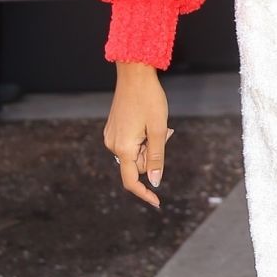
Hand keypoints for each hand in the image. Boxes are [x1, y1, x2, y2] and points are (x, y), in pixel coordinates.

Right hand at [104, 62, 171, 206]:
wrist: (134, 74)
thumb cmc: (149, 100)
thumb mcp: (159, 130)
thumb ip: (157, 158)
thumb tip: (155, 181)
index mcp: (123, 148)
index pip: (132, 180)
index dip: (145, 193)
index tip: (157, 202)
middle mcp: (112, 144)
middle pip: (137, 164)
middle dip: (152, 155)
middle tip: (165, 133)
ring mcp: (111, 136)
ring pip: (135, 153)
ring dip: (148, 145)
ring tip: (157, 125)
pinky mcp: (113, 129)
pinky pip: (130, 143)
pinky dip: (142, 138)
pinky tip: (147, 122)